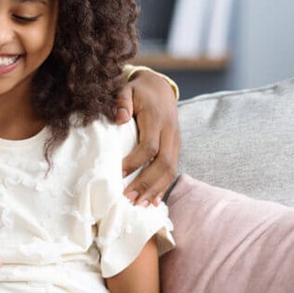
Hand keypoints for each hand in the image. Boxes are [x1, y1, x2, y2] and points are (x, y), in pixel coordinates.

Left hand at [116, 70, 179, 205]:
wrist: (160, 87)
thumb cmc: (138, 91)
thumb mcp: (127, 89)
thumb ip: (121, 101)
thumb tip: (119, 118)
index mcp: (157, 119)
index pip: (149, 146)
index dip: (135, 162)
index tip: (118, 173)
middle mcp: (170, 132)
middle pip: (163, 163)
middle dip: (146, 183)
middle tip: (128, 199)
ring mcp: (175, 141)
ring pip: (171, 169)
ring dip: (155, 189)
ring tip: (140, 205)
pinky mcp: (175, 148)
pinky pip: (173, 170)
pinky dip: (163, 186)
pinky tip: (154, 201)